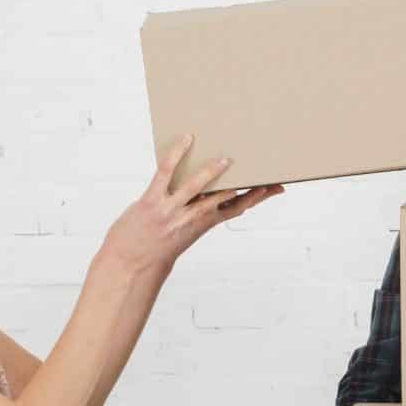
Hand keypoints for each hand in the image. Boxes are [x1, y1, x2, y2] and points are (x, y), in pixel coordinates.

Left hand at [102, 134, 283, 275]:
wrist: (131, 265)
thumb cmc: (155, 247)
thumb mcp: (181, 233)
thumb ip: (195, 214)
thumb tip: (207, 194)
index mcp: (202, 224)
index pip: (235, 209)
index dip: (256, 198)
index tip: (274, 188)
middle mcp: (190, 219)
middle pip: (225, 199)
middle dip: (247, 187)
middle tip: (265, 174)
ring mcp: (171, 210)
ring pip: (197, 187)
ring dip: (212, 173)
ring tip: (226, 159)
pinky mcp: (152, 202)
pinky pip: (166, 173)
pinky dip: (176, 154)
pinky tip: (186, 139)